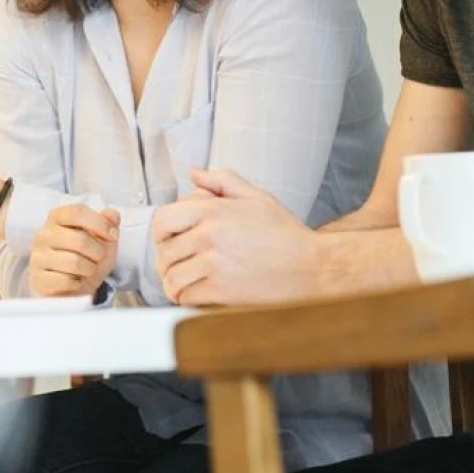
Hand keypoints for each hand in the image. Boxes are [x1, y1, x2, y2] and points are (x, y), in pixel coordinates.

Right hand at [30, 202, 118, 297]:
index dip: (99, 223)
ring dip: (89, 269)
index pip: (77, 212)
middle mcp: (44, 234)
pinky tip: (73, 281)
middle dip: (97, 252)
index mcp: (57, 217)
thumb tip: (112, 214)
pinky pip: (66, 281)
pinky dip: (76, 284)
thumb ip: (108, 223)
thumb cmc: (87, 259)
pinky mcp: (39, 279)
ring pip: (74, 262)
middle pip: (80, 240)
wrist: (74, 290)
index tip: (112, 235)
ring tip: (86, 270)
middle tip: (97, 258)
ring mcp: (38, 256)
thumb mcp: (103, 239)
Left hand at [151, 168, 318, 306]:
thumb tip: (193, 174)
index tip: (170, 242)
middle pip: (164, 253)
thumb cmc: (286, 233)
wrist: (312, 266)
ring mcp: (213, 264)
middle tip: (179, 266)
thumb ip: (221, 181)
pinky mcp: (221, 291)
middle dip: (167, 262)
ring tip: (187, 282)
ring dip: (175, 283)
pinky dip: (187, 298)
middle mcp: (208, 235)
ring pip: (171, 278)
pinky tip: (199, 294)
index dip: (161, 234)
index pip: (162, 220)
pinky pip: (186, 297)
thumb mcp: (256, 196)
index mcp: (212, 210)